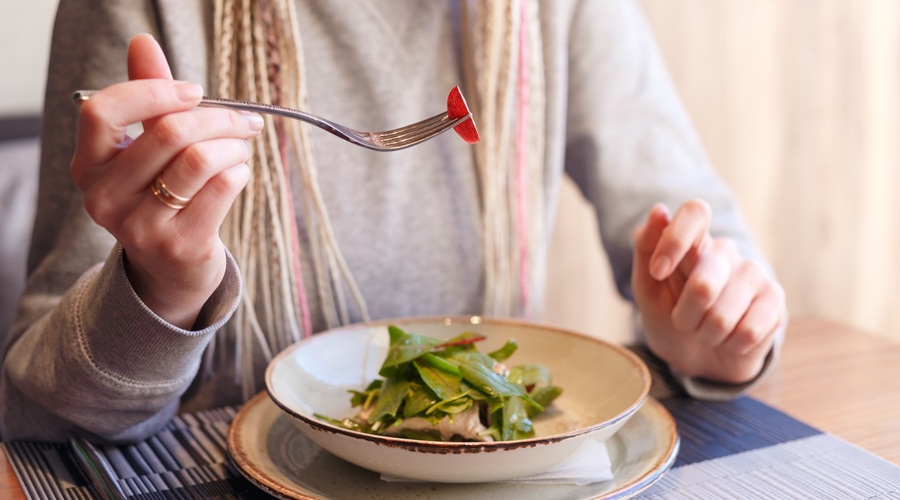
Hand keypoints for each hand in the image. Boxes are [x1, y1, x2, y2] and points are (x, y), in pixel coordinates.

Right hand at [70, 34, 262, 328]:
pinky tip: (240, 172)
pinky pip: (222, 188)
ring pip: (200, 160)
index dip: (153, 91)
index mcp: (88, 165)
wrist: (174, 266)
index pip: (104, 110)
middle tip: (244, 120)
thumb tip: (143, 42)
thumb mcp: (147, 146)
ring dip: (234, 144)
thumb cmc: (162, 195)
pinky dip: (240, 171)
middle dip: (218, 117)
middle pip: (169, 133)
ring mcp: (139, 226)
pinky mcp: (179, 245)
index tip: (193, 91)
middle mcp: (104, 197)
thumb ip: (146, 97)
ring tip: (242, 146)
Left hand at [630, 200, 785, 383]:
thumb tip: (659, 210)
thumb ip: (647, 247)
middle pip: (703, 284)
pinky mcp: (775, 299)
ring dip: (706, 333)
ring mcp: (754, 273)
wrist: (697, 358)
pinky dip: (730, 344)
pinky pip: (748, 331)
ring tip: (706, 331)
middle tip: (683, 322)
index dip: (675, 240)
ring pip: (722, 315)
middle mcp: (726, 251)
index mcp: (694, 241)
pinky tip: (731, 338)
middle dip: (684, 316)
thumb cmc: (670, 316)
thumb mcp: (647, 287)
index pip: (696, 212)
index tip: (658, 272)